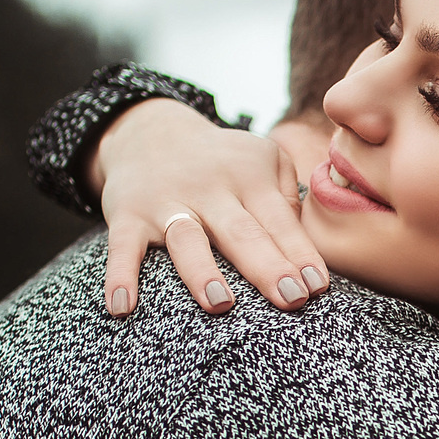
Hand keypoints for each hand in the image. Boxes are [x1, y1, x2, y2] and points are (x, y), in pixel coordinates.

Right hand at [90, 98, 329, 317]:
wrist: (151, 132)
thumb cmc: (223, 162)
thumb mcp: (263, 159)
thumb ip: (287, 196)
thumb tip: (303, 247)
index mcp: (250, 178)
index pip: (280, 221)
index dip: (300, 254)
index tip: (318, 288)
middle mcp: (211, 190)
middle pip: (242, 233)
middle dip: (267, 266)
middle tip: (292, 298)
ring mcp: (167, 204)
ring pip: (187, 240)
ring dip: (202, 271)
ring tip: (220, 304)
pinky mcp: (128, 216)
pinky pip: (123, 248)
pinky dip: (120, 276)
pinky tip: (122, 307)